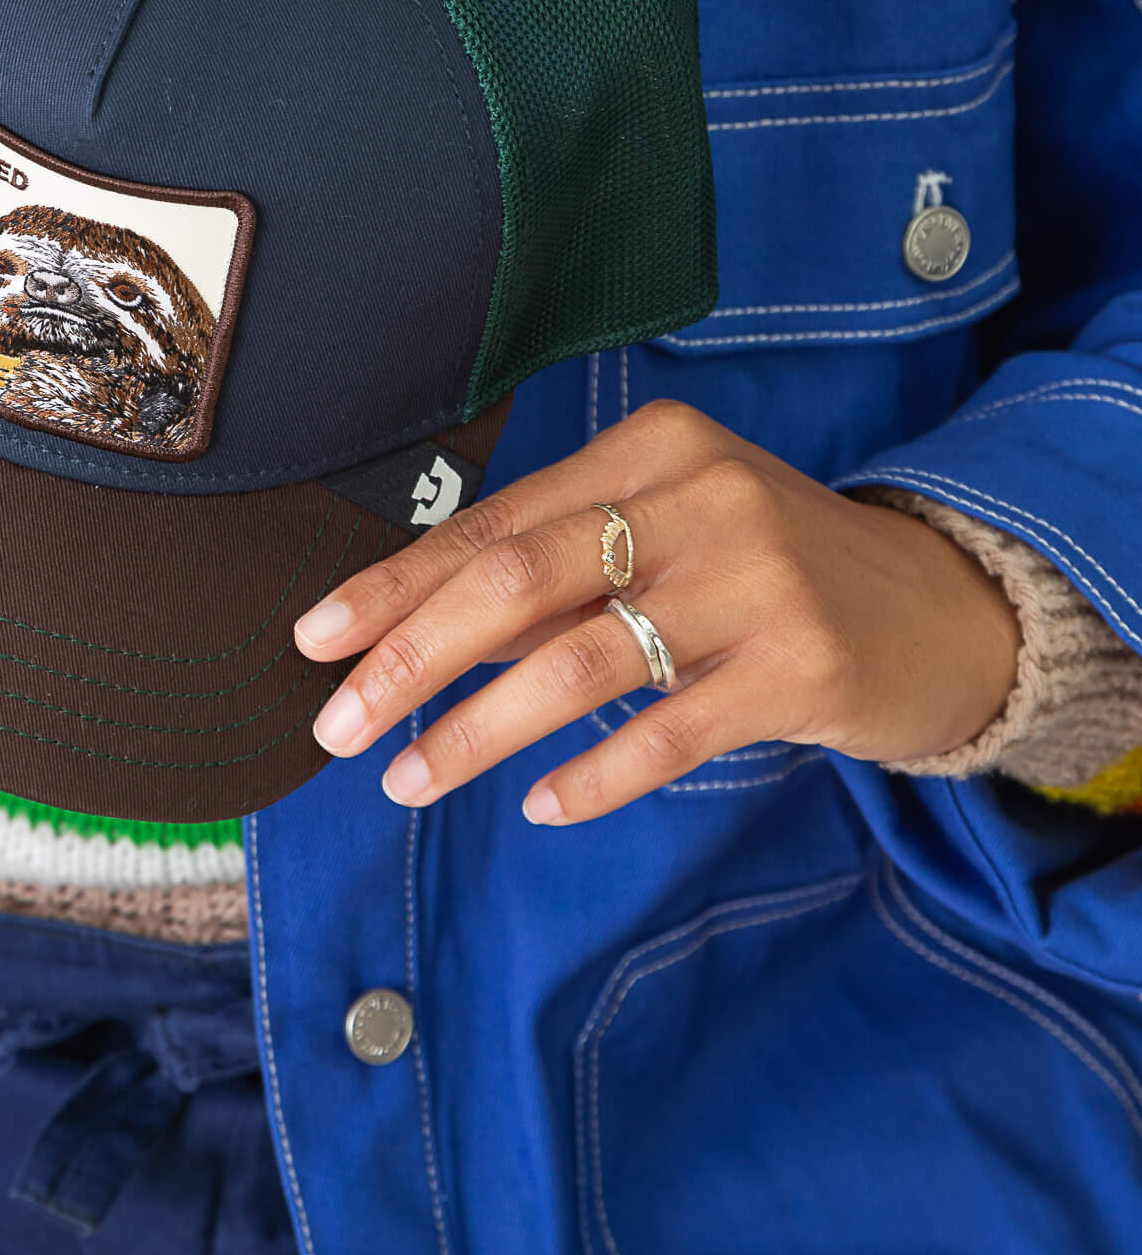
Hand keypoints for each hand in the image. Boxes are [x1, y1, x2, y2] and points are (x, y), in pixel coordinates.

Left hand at [291, 400, 1021, 825]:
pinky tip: (541, 805)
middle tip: (337, 725)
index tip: (315, 639)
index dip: (395, 585)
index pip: (492, 523)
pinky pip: (670, 731)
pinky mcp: (803, 666)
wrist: (939, 609)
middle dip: (411, 655)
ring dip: (478, 730)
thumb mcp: (664, 535)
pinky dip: (595, 775)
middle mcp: (699, 497)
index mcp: (648, 449)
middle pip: (519, 578)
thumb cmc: (761, 571)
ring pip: (580, 662)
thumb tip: (413, 633)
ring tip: (408, 779)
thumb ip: (556, 572)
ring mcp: (755, 580)